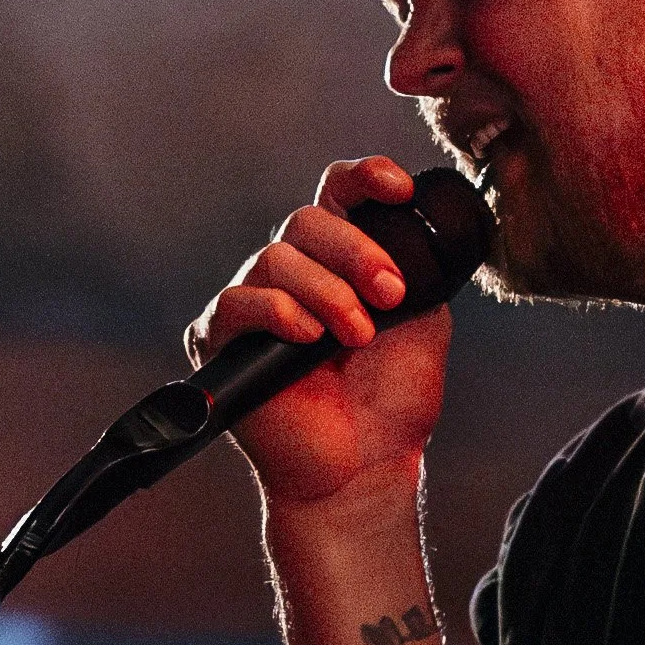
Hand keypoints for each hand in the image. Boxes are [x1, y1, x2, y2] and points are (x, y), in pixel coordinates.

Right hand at [182, 156, 454, 510]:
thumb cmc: (391, 401)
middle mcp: (292, 273)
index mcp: (338, 260)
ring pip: (277, 258)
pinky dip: (280, 313)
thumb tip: (418, 224)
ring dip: (328, 293)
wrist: (365, 467)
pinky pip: (239, 302)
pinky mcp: (220, 340)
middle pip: (307, 220)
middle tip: (390, 296)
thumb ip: (417, 267)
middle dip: (357, 253)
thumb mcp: (424, 319)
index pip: (339, 194)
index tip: (400, 190)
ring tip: (356, 337)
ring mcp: (254, 303)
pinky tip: (310, 339)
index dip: (365, 177)